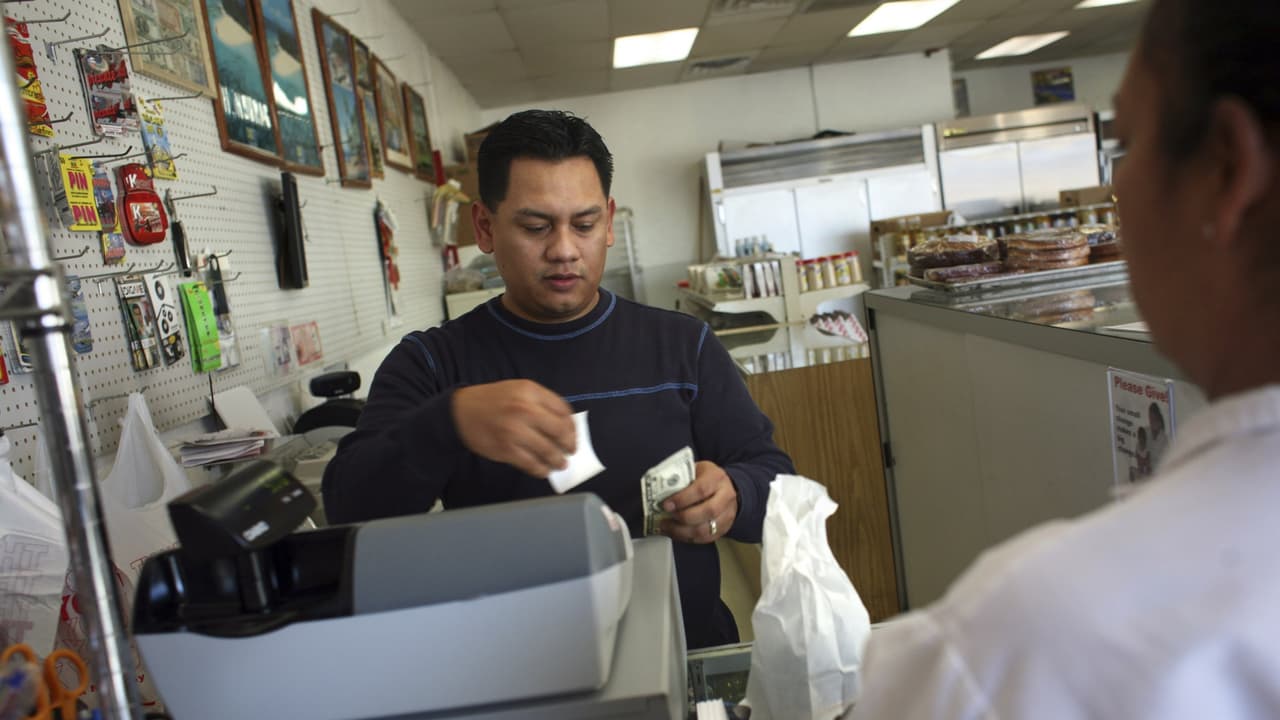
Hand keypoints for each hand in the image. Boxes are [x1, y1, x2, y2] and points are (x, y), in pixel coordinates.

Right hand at [452, 380, 574, 477]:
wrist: (460, 412)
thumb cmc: (492, 401)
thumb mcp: (518, 390)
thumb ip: (541, 403)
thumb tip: (565, 425)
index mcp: (530, 391)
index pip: (563, 410)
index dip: (572, 425)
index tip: (573, 433)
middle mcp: (524, 409)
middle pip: (559, 430)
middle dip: (569, 444)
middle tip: (571, 450)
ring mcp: (515, 431)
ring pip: (547, 450)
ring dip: (558, 460)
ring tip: (560, 463)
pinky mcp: (506, 449)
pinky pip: (531, 463)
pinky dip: (540, 469)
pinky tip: (543, 469)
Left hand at [660, 461, 737, 543]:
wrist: (726, 487)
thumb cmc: (705, 478)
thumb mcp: (694, 470)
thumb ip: (681, 479)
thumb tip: (659, 492)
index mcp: (717, 478)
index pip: (701, 490)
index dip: (682, 499)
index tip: (666, 504)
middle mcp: (726, 497)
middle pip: (707, 512)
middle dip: (682, 517)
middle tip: (665, 518)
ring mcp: (727, 514)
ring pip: (705, 529)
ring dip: (682, 531)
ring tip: (666, 527)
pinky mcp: (723, 528)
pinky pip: (704, 538)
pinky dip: (687, 538)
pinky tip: (674, 533)